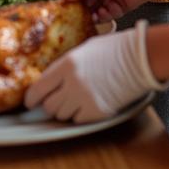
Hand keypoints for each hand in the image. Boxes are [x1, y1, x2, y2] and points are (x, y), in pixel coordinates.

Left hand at [24, 22, 166, 122]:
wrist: (139, 58)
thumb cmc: (112, 49)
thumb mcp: (82, 49)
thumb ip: (64, 65)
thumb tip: (51, 78)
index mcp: (66, 65)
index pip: (39, 88)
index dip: (31, 98)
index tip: (30, 101)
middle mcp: (73, 84)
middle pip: (49, 106)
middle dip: (50, 103)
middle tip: (55, 99)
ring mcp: (86, 99)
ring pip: (63, 115)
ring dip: (65, 109)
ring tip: (75, 99)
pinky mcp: (99, 111)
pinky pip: (79, 120)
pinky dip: (79, 115)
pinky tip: (87, 103)